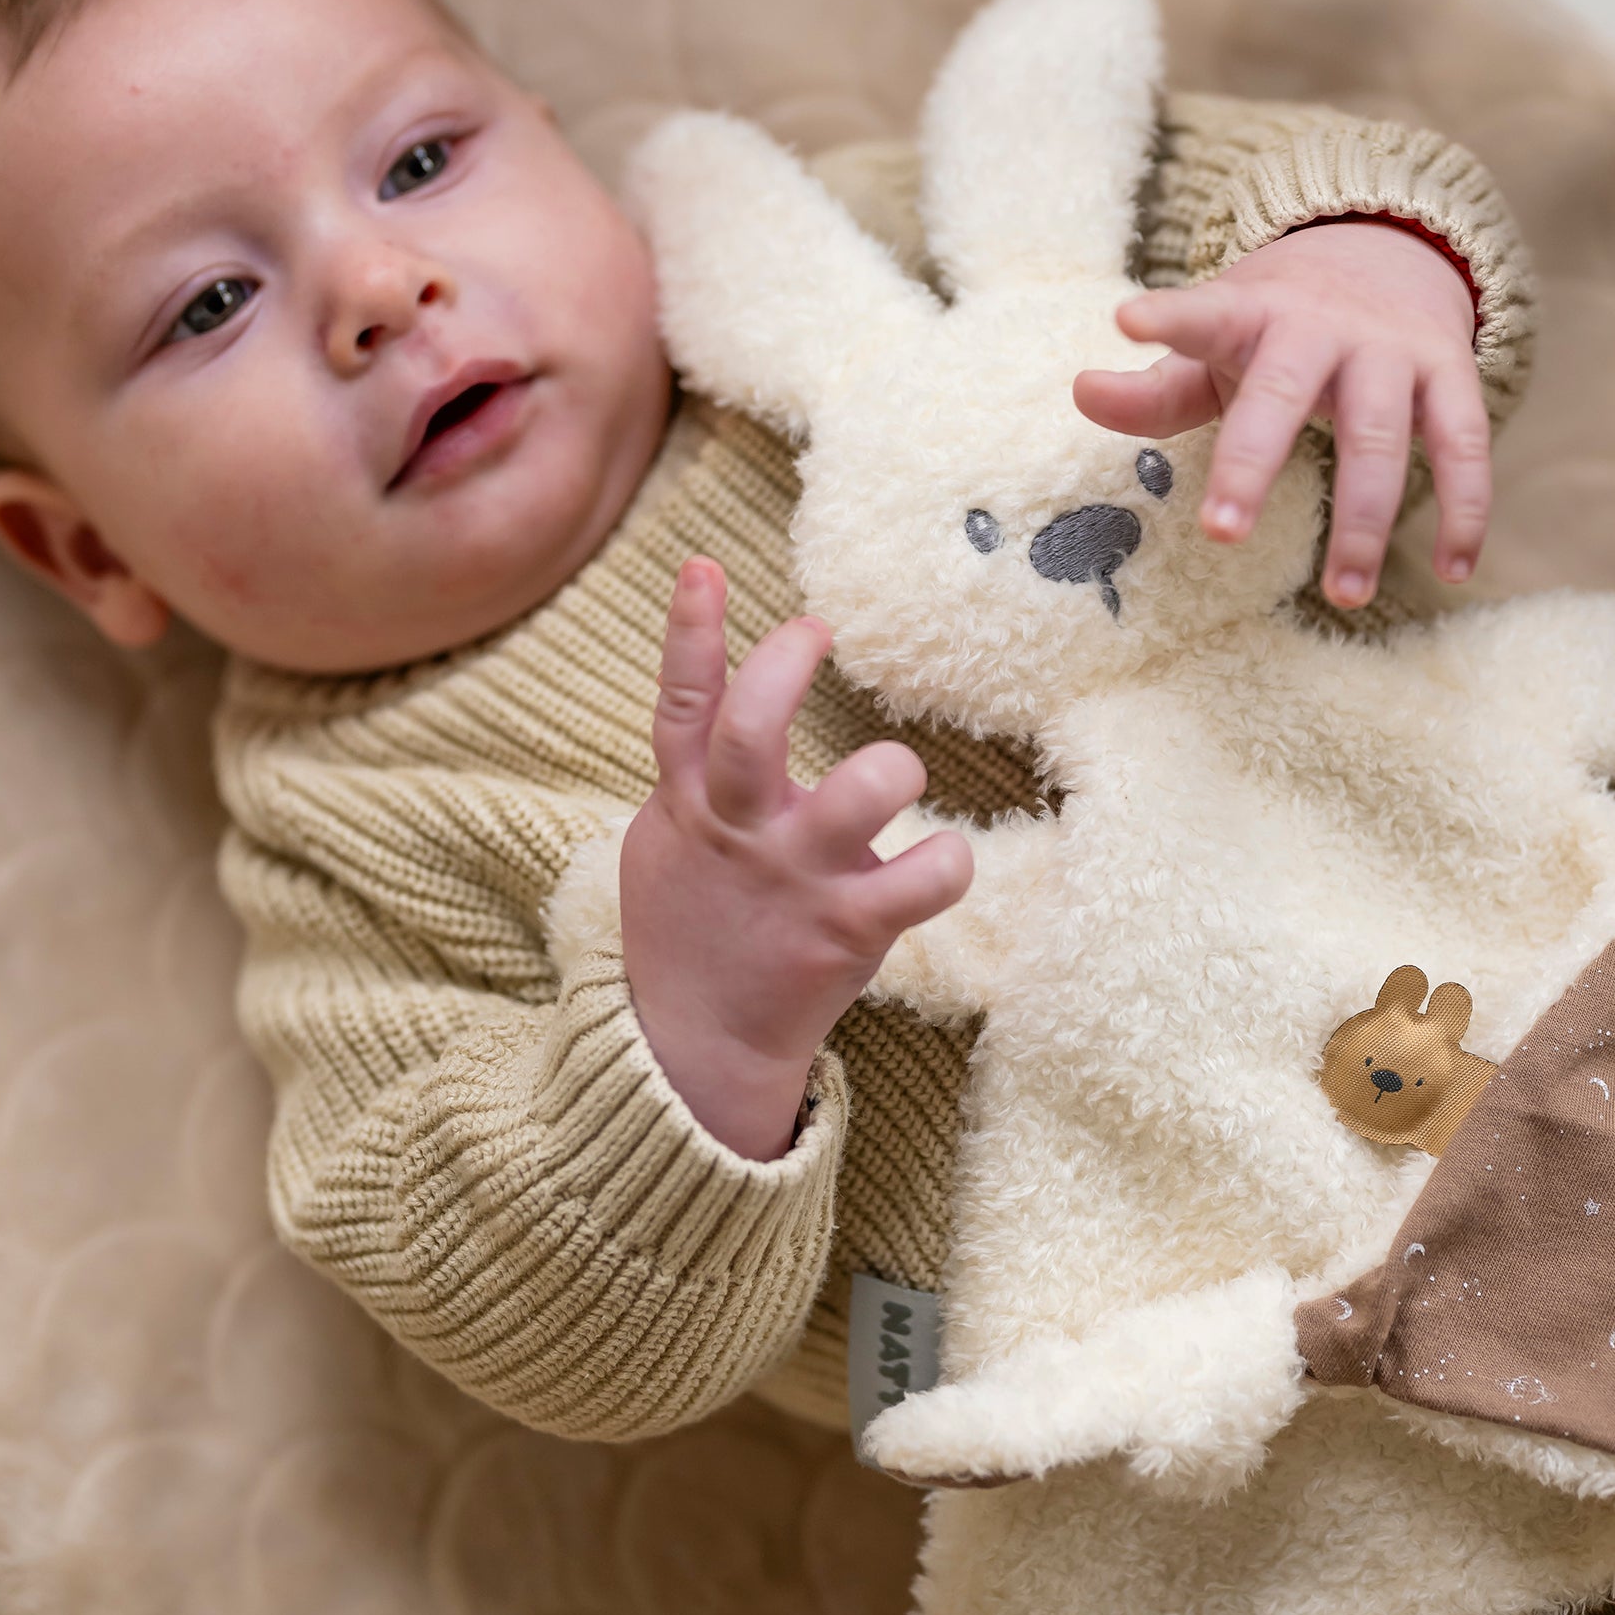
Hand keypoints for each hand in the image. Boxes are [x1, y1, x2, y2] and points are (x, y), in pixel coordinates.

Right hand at [621, 557, 973, 1160]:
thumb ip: (689, 782)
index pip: (682, 707)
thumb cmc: (689, 932)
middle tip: (815, 631)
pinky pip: (924, 879)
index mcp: (688, 806)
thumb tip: (710, 718)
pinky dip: (950, 862)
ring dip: (891, 769)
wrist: (695, 1047)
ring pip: (856, 796)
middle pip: (751, 731)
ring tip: (899, 774)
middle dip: (786, 667)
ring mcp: (795, 879)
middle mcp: (740, 833)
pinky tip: (946, 862)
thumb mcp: (664, 848)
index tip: (704, 567)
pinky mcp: (847, 930)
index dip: (690, 633)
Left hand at [1074, 220, 1486, 608]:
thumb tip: (1081, 389)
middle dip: (1252, 464)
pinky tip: (1453, 572)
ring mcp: (1392, 351)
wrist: (1389, 249)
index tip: (1128, 318)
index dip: (1168, 318)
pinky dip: (1465, 509)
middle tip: (1220, 534)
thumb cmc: (1277, 322)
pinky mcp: (1452, 373)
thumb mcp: (1215, 343)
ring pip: (1380, 437)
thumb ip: (1154, 387)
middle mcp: (1324, 327)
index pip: (1203, 315)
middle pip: (1286, 396)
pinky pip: (1465, 446)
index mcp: (1252, 315)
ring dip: (1364, 521)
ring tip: (1345, 595)